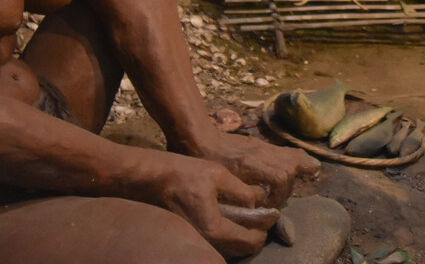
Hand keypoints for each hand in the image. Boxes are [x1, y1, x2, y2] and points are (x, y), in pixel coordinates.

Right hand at [149, 154, 277, 256]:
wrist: (152, 179)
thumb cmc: (183, 174)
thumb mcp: (218, 175)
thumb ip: (243, 191)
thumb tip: (258, 202)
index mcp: (214, 229)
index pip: (251, 241)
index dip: (265, 228)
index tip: (272, 212)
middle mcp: (206, 242)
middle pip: (243, 250)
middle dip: (257, 234)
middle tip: (264, 216)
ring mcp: (198, 241)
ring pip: (231, 248)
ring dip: (244, 235)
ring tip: (251, 215)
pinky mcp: (193, 236)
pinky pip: (219, 242)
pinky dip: (231, 234)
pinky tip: (234, 216)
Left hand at [190, 131, 320, 207]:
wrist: (202, 139)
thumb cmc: (207, 164)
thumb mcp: (221, 181)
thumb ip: (244, 193)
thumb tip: (264, 203)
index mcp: (249, 163)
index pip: (281, 177)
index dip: (280, 195)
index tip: (268, 205)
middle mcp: (260, 153)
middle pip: (290, 168)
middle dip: (288, 189)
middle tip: (276, 199)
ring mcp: (264, 147)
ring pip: (294, 157)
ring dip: (298, 173)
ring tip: (295, 184)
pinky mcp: (265, 146)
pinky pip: (290, 152)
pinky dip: (300, 161)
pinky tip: (305, 168)